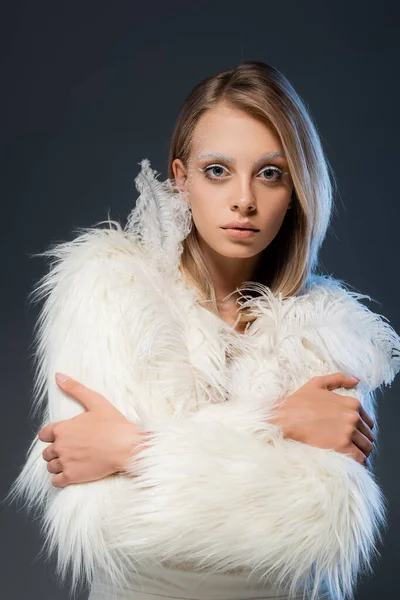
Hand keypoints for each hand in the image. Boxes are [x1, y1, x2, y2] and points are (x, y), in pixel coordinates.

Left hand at [38, 373, 149, 487]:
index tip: (62, 437)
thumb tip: (58, 376)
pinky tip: (72, 473)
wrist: (127, 446)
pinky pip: (56, 481)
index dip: (51, 435)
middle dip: (56, 450)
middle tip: (71, 449)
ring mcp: (65, 462)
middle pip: (47, 452)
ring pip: (51, 466)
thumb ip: (74, 388)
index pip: (43, 434)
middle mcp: (60, 446)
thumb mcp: (95, 401)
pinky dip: (61, 479)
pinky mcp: (72, 477)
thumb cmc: (113, 424)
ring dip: (58, 464)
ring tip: (72, 461)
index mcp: (63, 428)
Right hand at [269, 373, 374, 466]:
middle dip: (360, 441)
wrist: (284, 419)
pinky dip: (357, 462)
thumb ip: (339, 379)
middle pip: (368, 436)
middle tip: (348, 445)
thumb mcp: (317, 383)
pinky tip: (350, 462)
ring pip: (366, 447)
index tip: (351, 434)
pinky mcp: (342, 447)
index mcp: (351, 404)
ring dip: (360, 452)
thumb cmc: (298, 402)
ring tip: (348, 454)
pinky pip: (360, 458)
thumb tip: (356, 380)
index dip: (360, 429)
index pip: (368, 422)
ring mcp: (348, 432)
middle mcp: (353, 417)